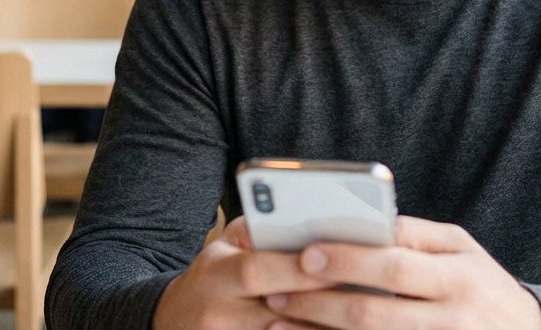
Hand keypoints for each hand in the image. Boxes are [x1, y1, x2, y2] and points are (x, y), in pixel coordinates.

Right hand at [153, 217, 339, 329]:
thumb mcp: (226, 244)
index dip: (296, 269)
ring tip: (357, 316)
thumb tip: (305, 221)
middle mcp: (218, 314)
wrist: (176, 320)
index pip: (257, 270)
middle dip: (321, 302)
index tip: (336, 262)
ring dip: (321, 327)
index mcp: (215, 274)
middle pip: (276, 312)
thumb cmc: (214, 274)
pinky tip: (335, 327)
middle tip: (364, 292)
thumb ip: (259, 229)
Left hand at [263, 216, 540, 329]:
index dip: (349, 261)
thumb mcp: (462, 249)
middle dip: (320, 302)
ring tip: (276, 319)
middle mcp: (451, 317)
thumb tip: (360, 218)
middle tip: (275, 288)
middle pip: (376, 313)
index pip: (396, 265)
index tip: (306, 253)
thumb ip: (415, 235)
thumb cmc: (483, 284)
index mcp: (458, 276)